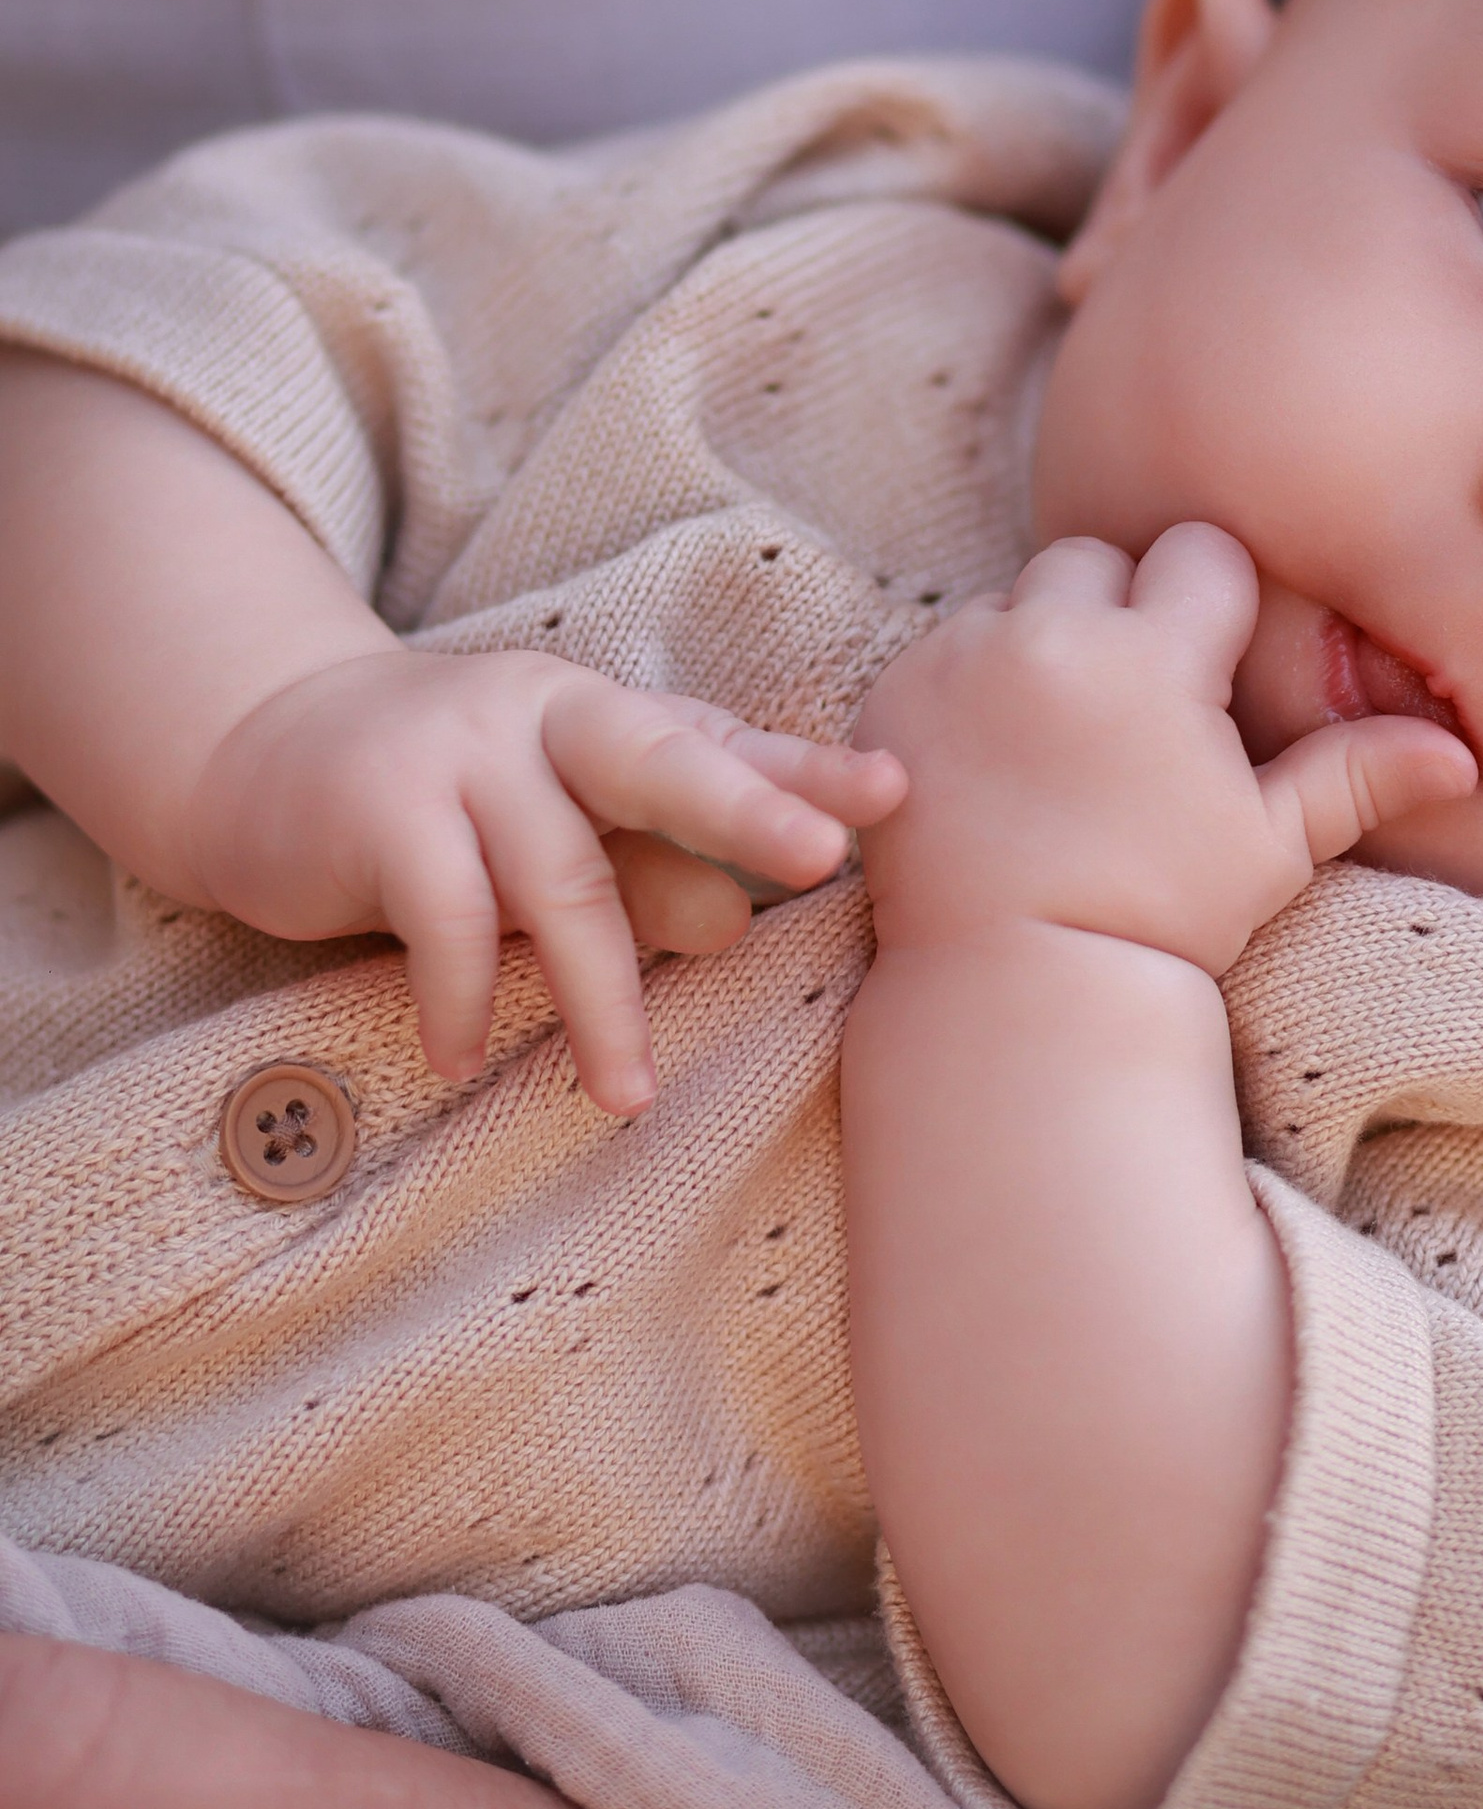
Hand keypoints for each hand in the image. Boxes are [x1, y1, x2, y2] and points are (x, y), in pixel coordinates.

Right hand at [185, 647, 905, 1113]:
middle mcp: (550, 715)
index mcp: (610, 719)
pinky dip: (461, 996)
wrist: (262, 752)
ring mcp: (462, 752)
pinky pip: (443, 915)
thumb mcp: (559, 835)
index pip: (724, 745)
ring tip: (625, 1093)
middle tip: (821, 857)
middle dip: (745, 808)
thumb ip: (650, 873)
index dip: (807, 771)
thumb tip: (733, 926)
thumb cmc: (449, 809)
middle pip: (660, 759)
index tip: (894, 794)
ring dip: (598, 996)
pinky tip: (462, 1057)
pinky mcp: (380, 806)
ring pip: (559, 877)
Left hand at [853, 524, 1474, 976]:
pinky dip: (964, 685)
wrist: (1017, 984)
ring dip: (1036, 645)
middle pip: (1096, 560)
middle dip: (1115, 613)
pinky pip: (940, 648)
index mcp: (1156, 657)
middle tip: (1125, 711)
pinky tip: (992, 763)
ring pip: (1012, 600)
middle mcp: (1053, 636)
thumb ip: (1357, 776)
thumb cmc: (1161, 917)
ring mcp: (962, 660)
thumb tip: (1463, 755)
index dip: (1209, 607)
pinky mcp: (892, 694)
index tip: (1201, 676)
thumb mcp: (1269, 845)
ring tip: (1055, 745)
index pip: (1201, 555)